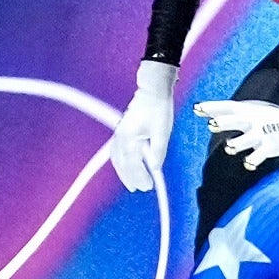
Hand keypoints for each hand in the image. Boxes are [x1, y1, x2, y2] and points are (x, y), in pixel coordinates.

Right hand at [109, 61, 177, 191]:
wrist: (152, 90)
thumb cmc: (158, 108)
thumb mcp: (163, 132)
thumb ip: (158, 152)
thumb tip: (155, 168)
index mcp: (130, 138)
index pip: (134, 165)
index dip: (140, 177)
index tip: (148, 186)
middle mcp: (121, 137)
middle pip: (123, 164)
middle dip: (131, 178)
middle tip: (141, 189)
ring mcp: (119, 133)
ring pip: (116, 158)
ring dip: (123, 172)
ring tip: (131, 183)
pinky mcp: (121, 130)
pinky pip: (116, 151)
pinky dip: (120, 162)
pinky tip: (125, 167)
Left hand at [194, 99, 278, 170]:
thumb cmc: (270, 119)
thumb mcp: (252, 111)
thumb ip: (232, 115)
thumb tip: (209, 118)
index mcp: (247, 111)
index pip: (227, 107)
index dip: (212, 107)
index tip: (197, 108)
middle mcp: (252, 121)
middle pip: (235, 121)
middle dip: (224, 122)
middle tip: (212, 124)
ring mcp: (261, 134)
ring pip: (245, 140)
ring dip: (236, 144)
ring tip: (231, 146)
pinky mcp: (269, 147)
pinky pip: (258, 156)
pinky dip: (251, 162)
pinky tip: (248, 163)